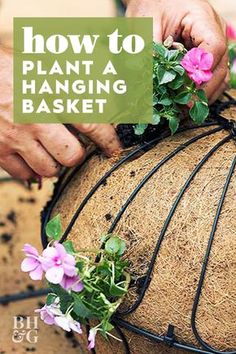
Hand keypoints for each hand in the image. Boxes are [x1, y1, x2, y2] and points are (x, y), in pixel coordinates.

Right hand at [0, 48, 120, 179]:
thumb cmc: (13, 66)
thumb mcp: (50, 61)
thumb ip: (83, 73)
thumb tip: (112, 87)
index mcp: (50, 93)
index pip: (91, 124)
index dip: (108, 140)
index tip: (114, 147)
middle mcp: (34, 118)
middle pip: (71, 155)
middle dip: (77, 154)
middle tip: (74, 145)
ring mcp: (15, 135)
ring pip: (49, 169)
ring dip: (56, 163)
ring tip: (52, 150)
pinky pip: (24, 174)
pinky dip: (33, 169)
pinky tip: (33, 155)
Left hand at [124, 0, 228, 103]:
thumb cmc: (150, 6)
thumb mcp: (145, 26)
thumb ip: (150, 53)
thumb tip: (150, 86)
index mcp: (201, 18)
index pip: (214, 48)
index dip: (201, 73)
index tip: (185, 90)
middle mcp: (214, 31)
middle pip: (220, 67)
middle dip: (201, 92)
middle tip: (182, 109)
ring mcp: (213, 44)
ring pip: (219, 76)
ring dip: (203, 96)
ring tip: (184, 112)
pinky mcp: (207, 54)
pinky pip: (211, 77)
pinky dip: (201, 92)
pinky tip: (187, 103)